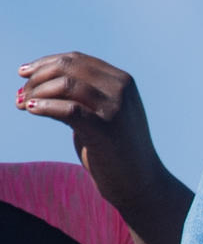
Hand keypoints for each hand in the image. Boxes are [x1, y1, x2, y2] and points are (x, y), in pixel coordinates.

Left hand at [16, 52, 162, 213]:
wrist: (140, 184)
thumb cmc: (117, 151)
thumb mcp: (104, 115)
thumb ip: (84, 96)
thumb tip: (40, 82)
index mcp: (122, 81)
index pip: (76, 60)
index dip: (45, 63)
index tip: (24, 73)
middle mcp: (121, 90)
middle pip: (69, 68)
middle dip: (38, 77)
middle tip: (21, 92)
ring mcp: (116, 109)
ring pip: (66, 85)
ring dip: (37, 92)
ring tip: (22, 103)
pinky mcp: (106, 130)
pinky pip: (68, 109)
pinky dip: (45, 106)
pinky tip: (31, 109)